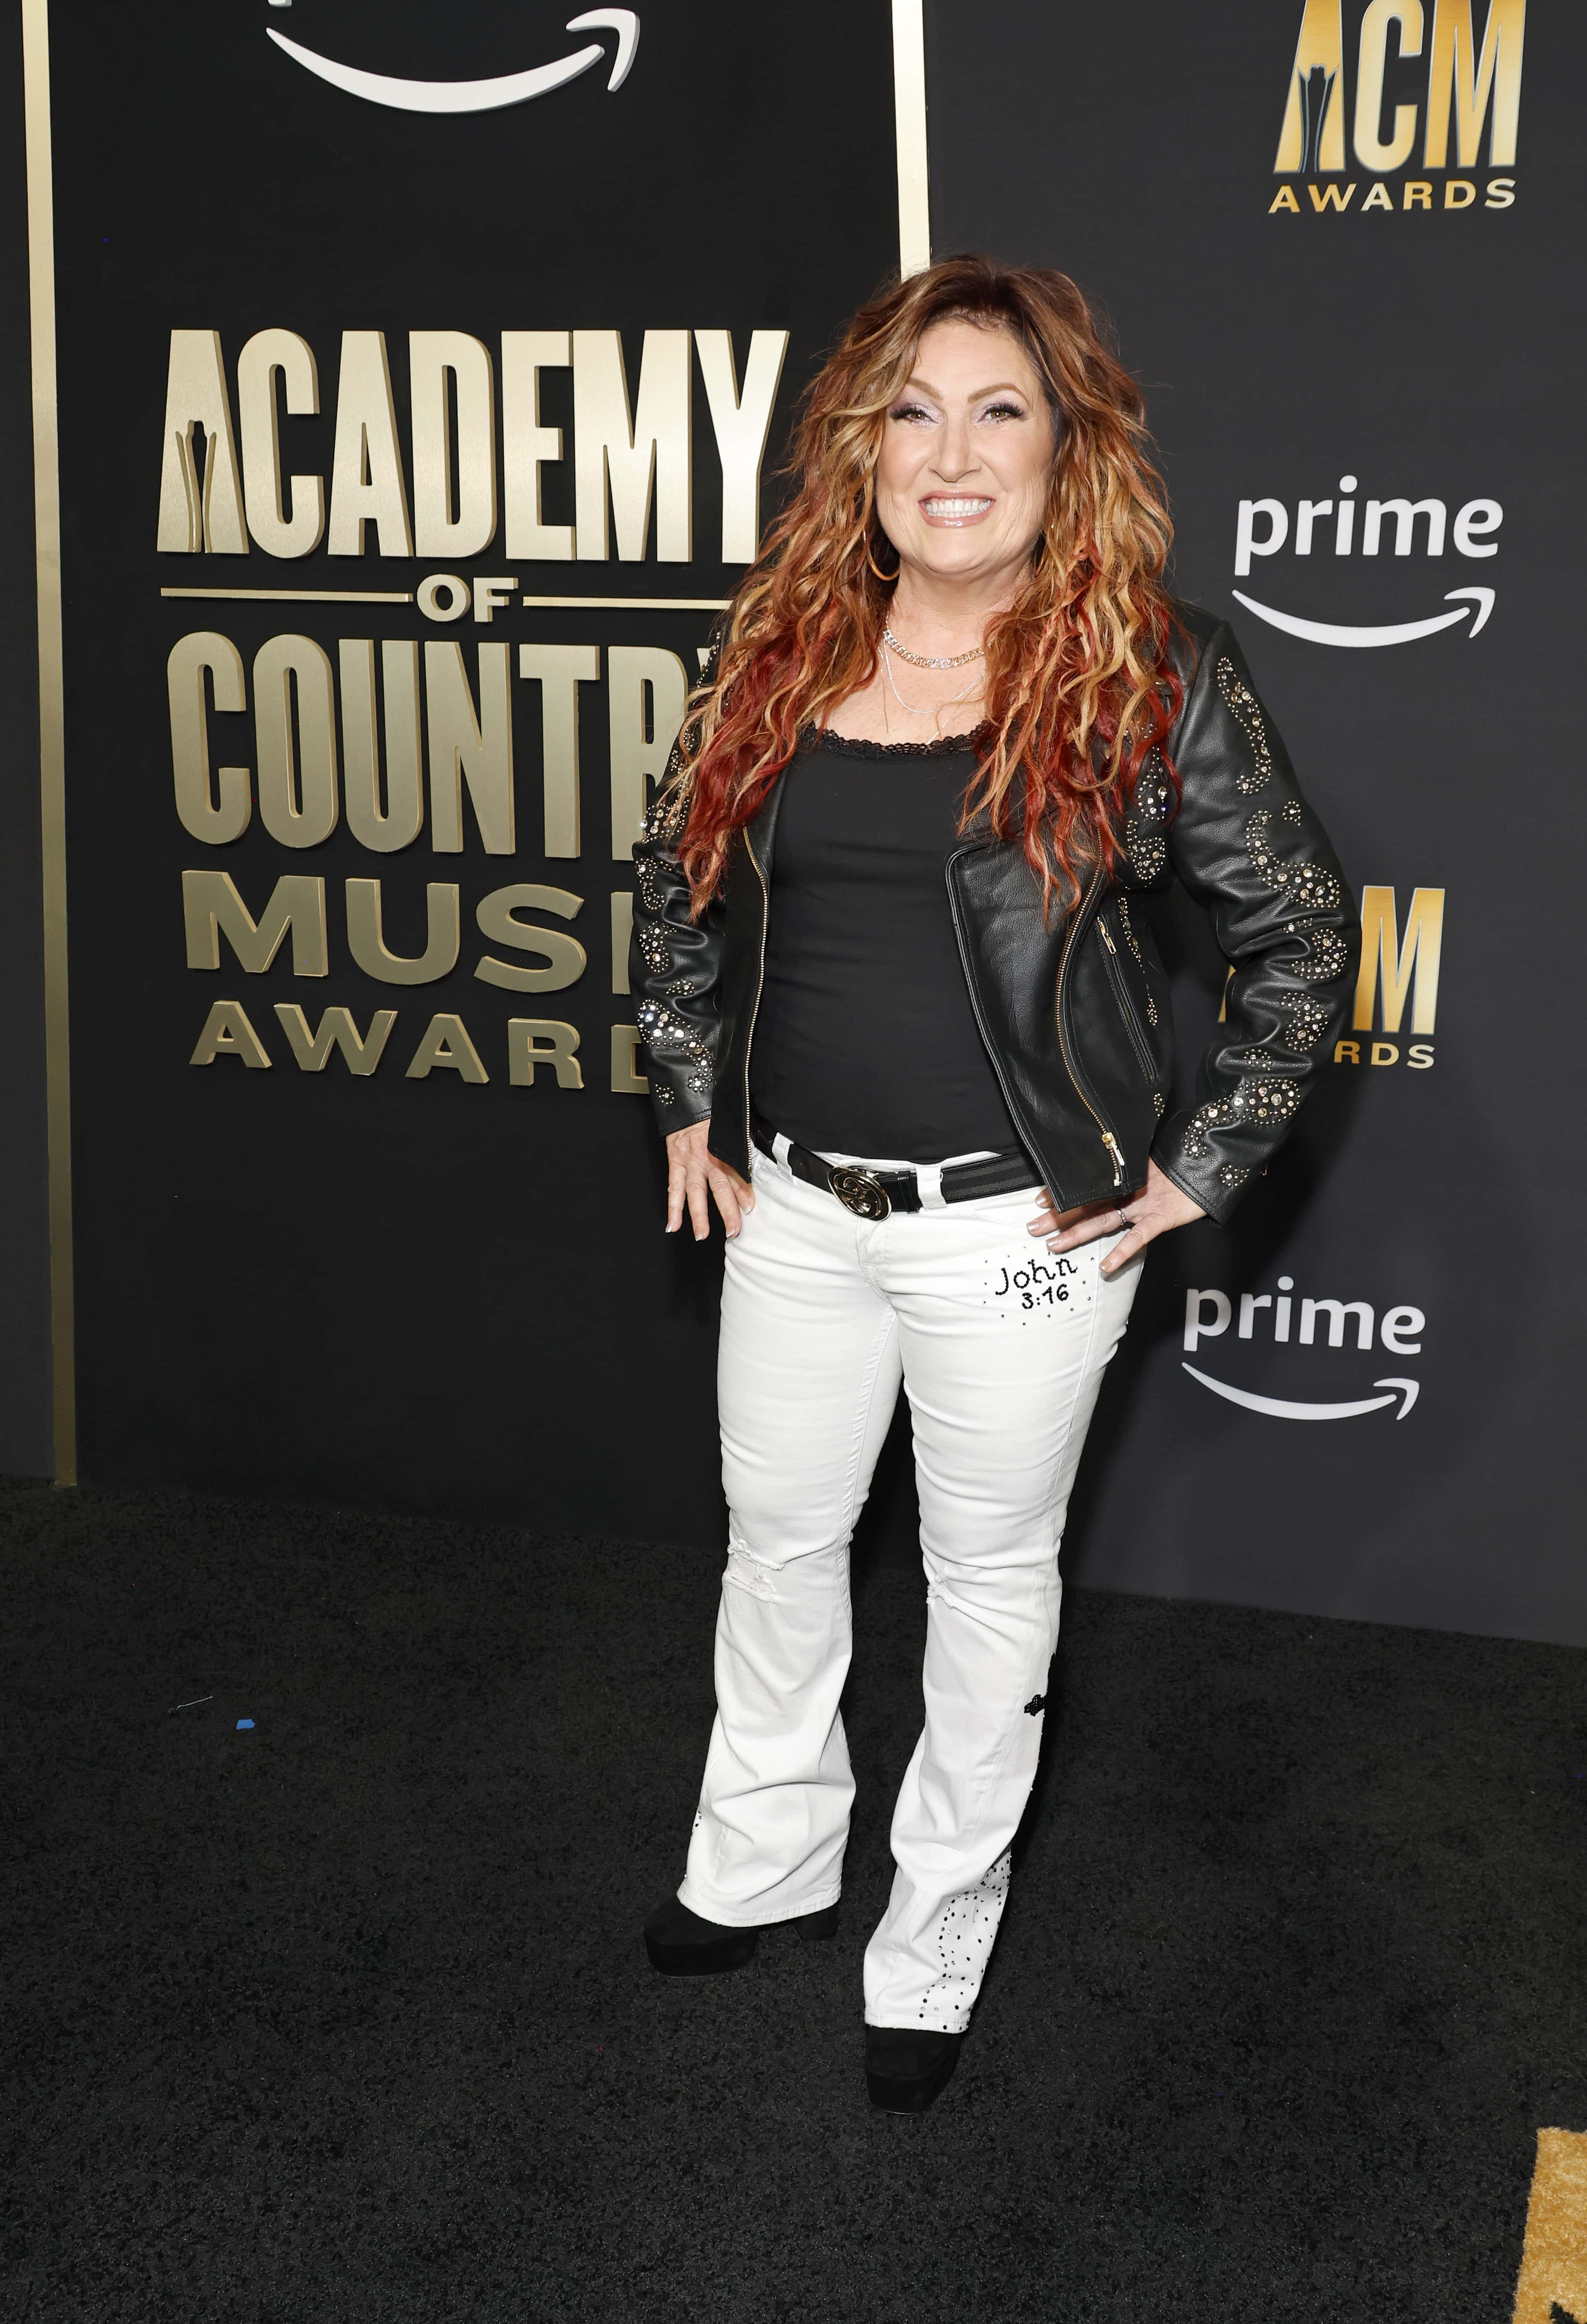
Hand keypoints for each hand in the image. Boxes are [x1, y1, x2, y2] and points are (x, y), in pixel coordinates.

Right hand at [665, 1118, 754, 1240]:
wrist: (689, 1101)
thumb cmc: (715, 1116)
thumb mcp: (732, 1130)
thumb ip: (740, 1150)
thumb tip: (753, 1170)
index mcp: (726, 1150)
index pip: (737, 1174)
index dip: (744, 1191)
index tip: (750, 1208)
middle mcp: (709, 1158)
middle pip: (720, 1188)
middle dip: (727, 1211)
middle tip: (733, 1231)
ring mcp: (691, 1162)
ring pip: (695, 1192)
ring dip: (699, 1215)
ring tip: (702, 1235)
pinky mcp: (675, 1162)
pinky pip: (674, 1188)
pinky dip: (672, 1207)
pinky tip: (673, 1225)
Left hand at [1027, 1155, 1203, 1278]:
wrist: (1213, 1167)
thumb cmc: (1183, 1170)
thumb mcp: (1152, 1169)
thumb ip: (1130, 1175)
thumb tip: (1107, 1178)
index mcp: (1124, 1181)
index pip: (1087, 1189)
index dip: (1063, 1195)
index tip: (1039, 1200)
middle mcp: (1128, 1193)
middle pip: (1087, 1206)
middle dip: (1058, 1218)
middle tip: (1032, 1226)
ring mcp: (1143, 1205)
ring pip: (1103, 1220)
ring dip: (1077, 1234)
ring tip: (1053, 1246)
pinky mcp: (1161, 1217)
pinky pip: (1138, 1238)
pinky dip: (1122, 1252)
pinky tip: (1105, 1267)